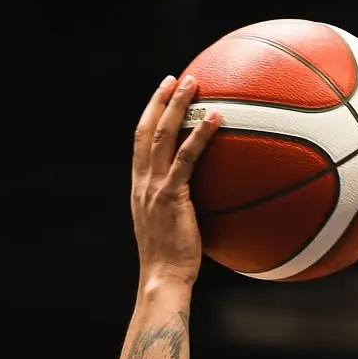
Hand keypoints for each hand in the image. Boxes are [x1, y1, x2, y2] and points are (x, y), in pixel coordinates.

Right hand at [132, 74, 220, 286]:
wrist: (163, 280)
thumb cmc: (173, 264)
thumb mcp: (172, 230)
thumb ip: (181, 210)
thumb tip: (205, 205)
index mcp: (140, 189)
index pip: (140, 144)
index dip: (148, 117)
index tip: (161, 97)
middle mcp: (142, 184)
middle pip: (146, 130)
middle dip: (160, 101)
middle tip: (176, 79)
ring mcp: (154, 188)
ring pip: (162, 135)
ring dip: (178, 105)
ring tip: (194, 83)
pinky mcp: (170, 197)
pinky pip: (187, 159)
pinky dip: (201, 135)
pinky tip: (217, 118)